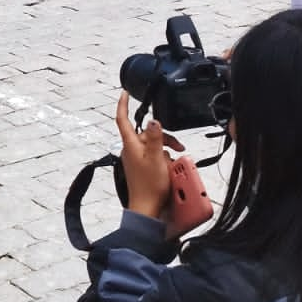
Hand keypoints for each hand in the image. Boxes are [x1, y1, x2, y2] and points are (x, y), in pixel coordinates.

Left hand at [115, 91, 184, 218]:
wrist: (147, 208)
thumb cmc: (149, 186)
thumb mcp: (156, 158)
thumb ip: (155, 138)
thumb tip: (154, 120)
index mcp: (131, 144)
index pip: (122, 119)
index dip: (123, 104)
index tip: (125, 93)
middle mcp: (131, 150)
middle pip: (147, 133)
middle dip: (164, 137)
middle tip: (178, 148)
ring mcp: (136, 159)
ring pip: (153, 146)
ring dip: (166, 150)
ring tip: (175, 162)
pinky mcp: (142, 168)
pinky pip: (154, 157)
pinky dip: (163, 159)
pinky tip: (170, 169)